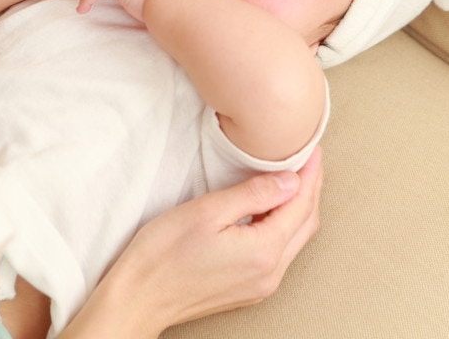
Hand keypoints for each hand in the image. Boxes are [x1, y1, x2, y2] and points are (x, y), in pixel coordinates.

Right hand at [62, 148, 324, 337]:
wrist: (137, 299)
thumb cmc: (162, 255)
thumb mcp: (208, 211)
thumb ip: (253, 194)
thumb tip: (290, 180)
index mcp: (264, 251)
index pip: (301, 204)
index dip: (310, 173)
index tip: (311, 149)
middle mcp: (270, 273)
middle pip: (306, 223)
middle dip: (310, 188)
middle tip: (308, 159)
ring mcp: (261, 285)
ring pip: (296, 239)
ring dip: (298, 207)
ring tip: (292, 177)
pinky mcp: (249, 290)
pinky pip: (280, 253)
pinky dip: (284, 226)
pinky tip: (271, 210)